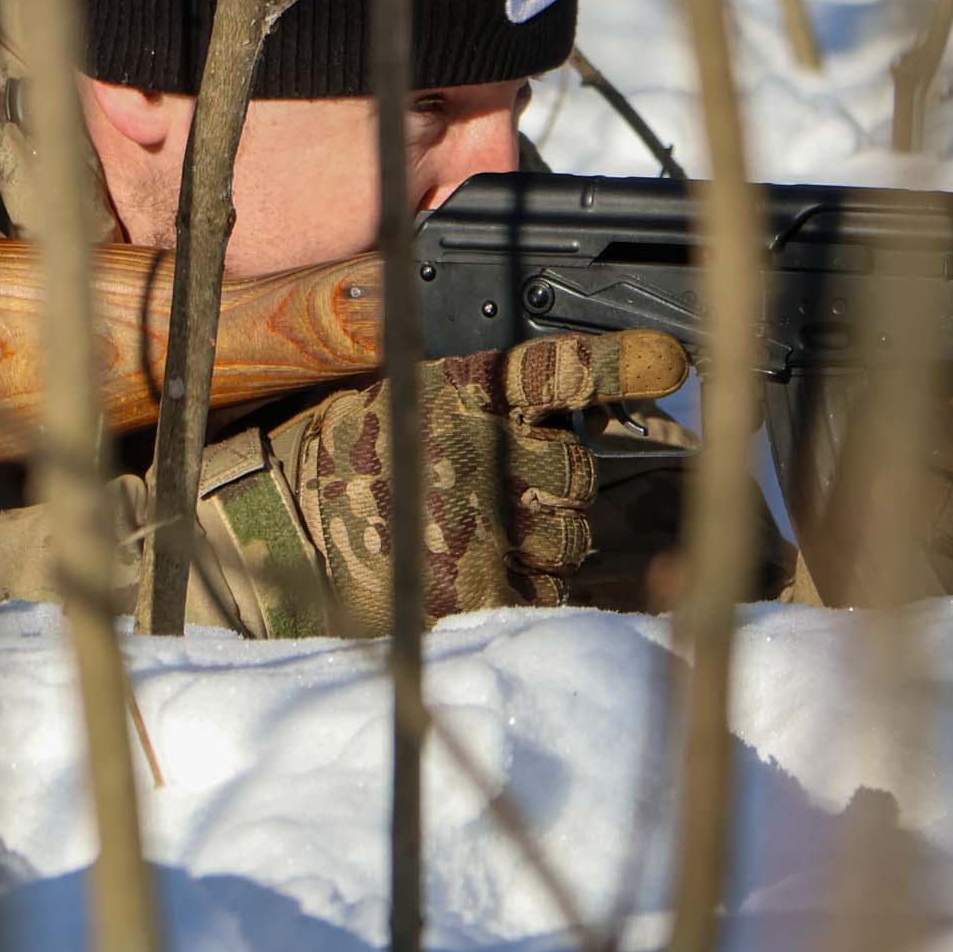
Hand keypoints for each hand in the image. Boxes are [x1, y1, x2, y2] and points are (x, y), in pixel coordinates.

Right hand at [270, 329, 689, 629]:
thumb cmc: (352, 456)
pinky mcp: (480, 591)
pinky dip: (549, 581)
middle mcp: (482, 456)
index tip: (670, 359)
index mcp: (463, 394)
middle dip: (557, 480)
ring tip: (482, 532)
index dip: (621, 365)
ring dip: (549, 535)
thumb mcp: (424, 392)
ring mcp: (484, 527)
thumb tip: (600, 400)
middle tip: (503, 487)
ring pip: (572, 531)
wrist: (282, 527)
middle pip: (576, 470)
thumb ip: (503, 393)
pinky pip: (553, 586)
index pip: (562, 371)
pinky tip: (521, 570)